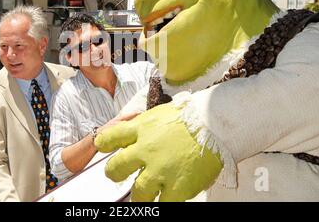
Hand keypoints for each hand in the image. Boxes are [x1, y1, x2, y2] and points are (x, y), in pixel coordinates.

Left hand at [95, 103, 222, 201]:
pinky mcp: (177, 187)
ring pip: (138, 193)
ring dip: (138, 196)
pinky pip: (162, 205)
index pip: (110, 137)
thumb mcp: (160, 113)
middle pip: (116, 168)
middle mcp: (145, 150)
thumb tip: (134, 133)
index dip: (103, 144)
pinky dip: (161, 204)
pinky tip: (164, 200)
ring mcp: (160, 170)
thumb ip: (143, 125)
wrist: (215, 122)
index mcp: (141, 129)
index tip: (103, 147)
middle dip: (114, 173)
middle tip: (116, 174)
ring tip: (141, 196)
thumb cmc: (191, 115)